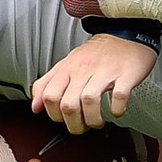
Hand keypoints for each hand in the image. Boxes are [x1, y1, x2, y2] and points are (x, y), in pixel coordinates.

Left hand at [32, 33, 156, 133]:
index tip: (64, 119)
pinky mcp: (126, 74)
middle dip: (74, 124)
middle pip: (68, 104)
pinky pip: (119, 95)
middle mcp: (84, 69)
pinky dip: (116, 109)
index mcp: (68, 68)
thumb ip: (47, 84)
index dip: (54, 115)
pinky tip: (116, 111)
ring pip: (89, 101)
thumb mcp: (67, 65)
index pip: (49, 96)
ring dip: (93, 120)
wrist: (125, 35)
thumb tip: (35, 107)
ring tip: (98, 122)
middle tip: (82, 126)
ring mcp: (105, 71)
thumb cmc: (96, 54)